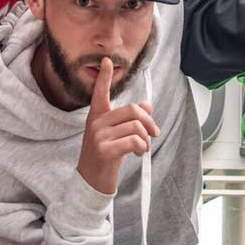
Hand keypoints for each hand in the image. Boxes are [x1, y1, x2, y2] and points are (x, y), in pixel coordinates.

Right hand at [77, 57, 159, 194]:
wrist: (90, 184)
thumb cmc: (105, 157)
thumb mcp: (115, 136)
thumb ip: (129, 120)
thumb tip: (147, 104)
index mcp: (97, 117)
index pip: (100, 93)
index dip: (104, 77)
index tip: (108, 61)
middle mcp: (95, 124)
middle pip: (132, 111)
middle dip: (149, 122)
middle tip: (154, 134)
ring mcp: (98, 137)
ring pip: (136, 126)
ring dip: (146, 138)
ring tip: (143, 147)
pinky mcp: (104, 150)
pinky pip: (133, 140)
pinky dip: (142, 147)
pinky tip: (139, 154)